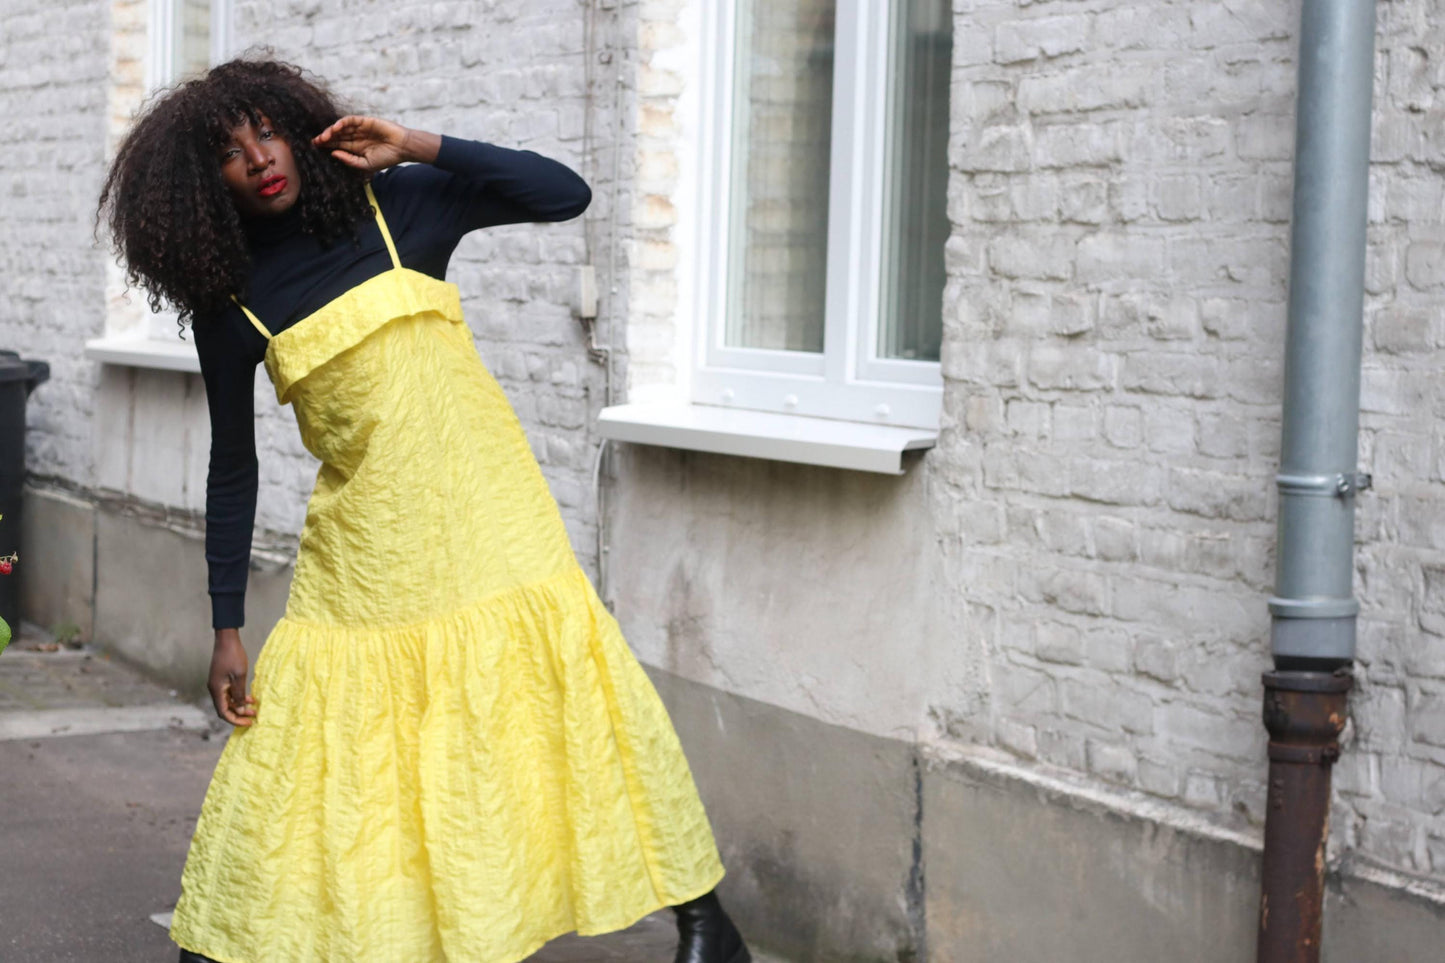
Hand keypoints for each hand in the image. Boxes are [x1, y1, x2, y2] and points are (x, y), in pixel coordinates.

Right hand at [209, 629, 257, 726]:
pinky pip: (230, 693)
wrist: (227, 639)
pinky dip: (239, 697)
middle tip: (253, 717)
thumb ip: (239, 695)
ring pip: (228, 701)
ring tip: (254, 709)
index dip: (235, 720)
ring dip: (240, 706)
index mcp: (216, 690)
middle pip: (225, 708)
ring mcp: (218, 684)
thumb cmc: (233, 656)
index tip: (249, 723)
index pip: (223, 712)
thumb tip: (239, 711)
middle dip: (239, 715)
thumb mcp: (239, 676)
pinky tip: (251, 698)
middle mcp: (215, 689)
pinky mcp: (222, 679)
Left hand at [312, 116, 439, 171]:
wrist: (402, 148)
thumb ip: (350, 160)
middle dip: (325, 138)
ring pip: (341, 127)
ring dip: (331, 131)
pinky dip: (342, 123)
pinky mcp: (365, 121)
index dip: (326, 145)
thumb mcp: (366, 164)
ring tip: (324, 137)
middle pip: (336, 136)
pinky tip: (335, 128)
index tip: (315, 147)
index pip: (337, 145)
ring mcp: (360, 128)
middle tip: (315, 141)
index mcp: (355, 147)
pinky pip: (350, 120)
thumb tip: (333, 153)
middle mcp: (355, 137)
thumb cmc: (387, 158)